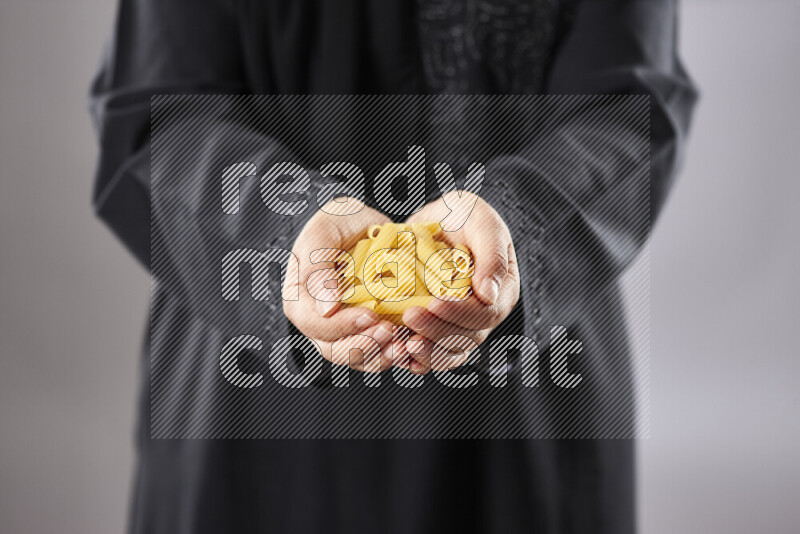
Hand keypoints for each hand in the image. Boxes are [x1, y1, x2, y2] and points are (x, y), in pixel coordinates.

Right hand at [284, 200, 407, 371]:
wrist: (363, 223)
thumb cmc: (337, 223)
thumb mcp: (322, 233)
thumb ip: (318, 267)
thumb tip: (326, 307)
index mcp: (301, 301)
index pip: (316, 325)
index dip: (342, 326)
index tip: (369, 315)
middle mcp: (321, 322)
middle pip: (336, 350)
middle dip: (365, 345)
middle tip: (390, 331)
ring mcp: (347, 329)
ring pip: (360, 357)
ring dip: (382, 356)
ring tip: (404, 345)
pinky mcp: (371, 331)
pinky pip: (382, 352)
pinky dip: (397, 353)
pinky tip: (413, 345)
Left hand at [402, 192, 520, 373]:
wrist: (439, 220)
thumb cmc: (464, 215)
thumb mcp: (481, 221)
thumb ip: (491, 254)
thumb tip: (489, 295)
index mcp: (502, 291)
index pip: (486, 313)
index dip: (461, 313)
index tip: (434, 302)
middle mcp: (484, 314)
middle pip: (466, 337)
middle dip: (438, 331)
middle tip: (410, 316)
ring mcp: (460, 324)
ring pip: (449, 352)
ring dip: (426, 352)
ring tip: (402, 344)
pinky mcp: (437, 328)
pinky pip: (431, 352)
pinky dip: (415, 358)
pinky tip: (399, 353)